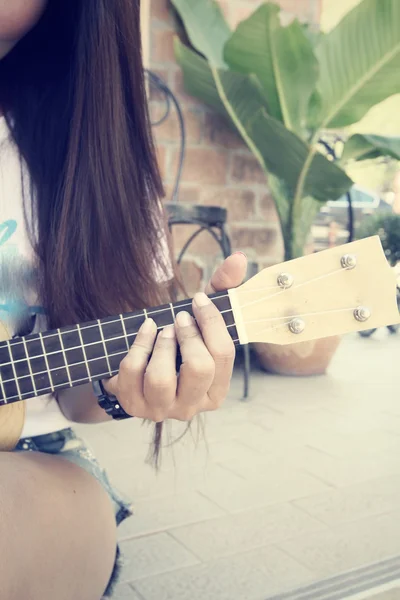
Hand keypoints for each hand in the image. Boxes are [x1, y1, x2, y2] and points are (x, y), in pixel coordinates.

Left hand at [104, 252, 246, 421]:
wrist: (138, 371)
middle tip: (180, 317)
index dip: (212, 321)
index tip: (199, 299)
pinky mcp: (132, 404)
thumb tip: (238, 258)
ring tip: (162, 328)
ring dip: (162, 343)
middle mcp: (192, 407)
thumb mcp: (202, 320)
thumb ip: (223, 289)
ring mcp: (160, 409)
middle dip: (188, 334)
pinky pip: (132, 371)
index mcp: (216, 391)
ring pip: (161, 377)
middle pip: (199, 368)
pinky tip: (145, 330)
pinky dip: (137, 343)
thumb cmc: (180, 343)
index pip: (224, 355)